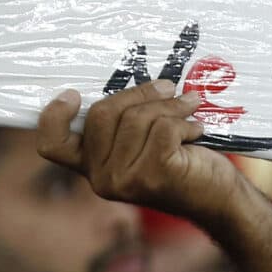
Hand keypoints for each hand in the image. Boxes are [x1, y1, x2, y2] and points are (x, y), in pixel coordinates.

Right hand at [36, 82, 246, 222]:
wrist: (219, 196)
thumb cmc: (182, 161)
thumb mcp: (144, 142)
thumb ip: (124, 122)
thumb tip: (128, 75)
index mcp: (91, 167)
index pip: (52, 146)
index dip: (54, 117)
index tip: (73, 93)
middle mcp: (100, 179)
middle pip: (103, 114)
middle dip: (140, 93)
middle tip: (169, 88)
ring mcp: (124, 181)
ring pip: (137, 118)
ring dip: (170, 105)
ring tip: (190, 105)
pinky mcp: (153, 176)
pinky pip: (163, 128)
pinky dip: (185, 122)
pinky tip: (197, 129)